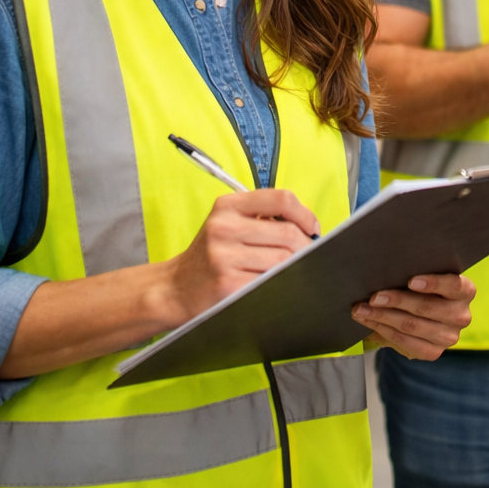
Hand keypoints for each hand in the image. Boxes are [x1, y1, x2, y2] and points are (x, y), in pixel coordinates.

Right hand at [159, 190, 319, 323]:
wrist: (175, 288)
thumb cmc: (212, 254)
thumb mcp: (229, 223)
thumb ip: (265, 217)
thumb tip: (310, 228)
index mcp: (228, 206)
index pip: (281, 199)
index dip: (305, 214)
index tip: (312, 228)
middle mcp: (224, 227)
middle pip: (288, 233)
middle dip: (305, 247)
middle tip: (306, 256)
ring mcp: (224, 256)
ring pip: (283, 260)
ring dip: (294, 267)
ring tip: (287, 270)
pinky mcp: (227, 283)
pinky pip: (271, 281)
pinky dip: (279, 283)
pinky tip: (272, 284)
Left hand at [353, 273, 475, 359]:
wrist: (427, 317)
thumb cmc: (424, 289)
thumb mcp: (428, 278)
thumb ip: (417, 273)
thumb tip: (388, 268)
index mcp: (465, 291)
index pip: (453, 285)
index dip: (433, 283)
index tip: (410, 281)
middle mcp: (461, 315)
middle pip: (426, 307)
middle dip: (396, 301)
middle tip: (373, 297)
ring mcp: (449, 337)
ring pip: (411, 326)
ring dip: (382, 316)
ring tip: (361, 309)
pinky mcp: (433, 352)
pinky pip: (404, 341)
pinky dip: (383, 330)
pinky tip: (369, 321)